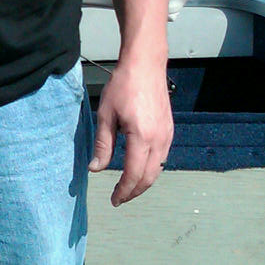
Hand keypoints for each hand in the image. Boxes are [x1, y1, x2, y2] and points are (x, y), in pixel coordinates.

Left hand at [89, 58, 172, 205]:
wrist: (145, 64)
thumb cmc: (123, 85)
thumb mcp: (106, 114)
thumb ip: (103, 144)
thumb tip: (95, 169)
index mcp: (142, 138)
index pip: (134, 175)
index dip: (123, 190)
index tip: (114, 200)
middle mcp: (159, 140)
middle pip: (149, 177)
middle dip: (134, 191)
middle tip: (120, 198)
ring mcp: (167, 135)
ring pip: (158, 169)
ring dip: (144, 182)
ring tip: (128, 186)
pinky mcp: (169, 129)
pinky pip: (162, 157)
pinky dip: (151, 168)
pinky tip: (140, 167)